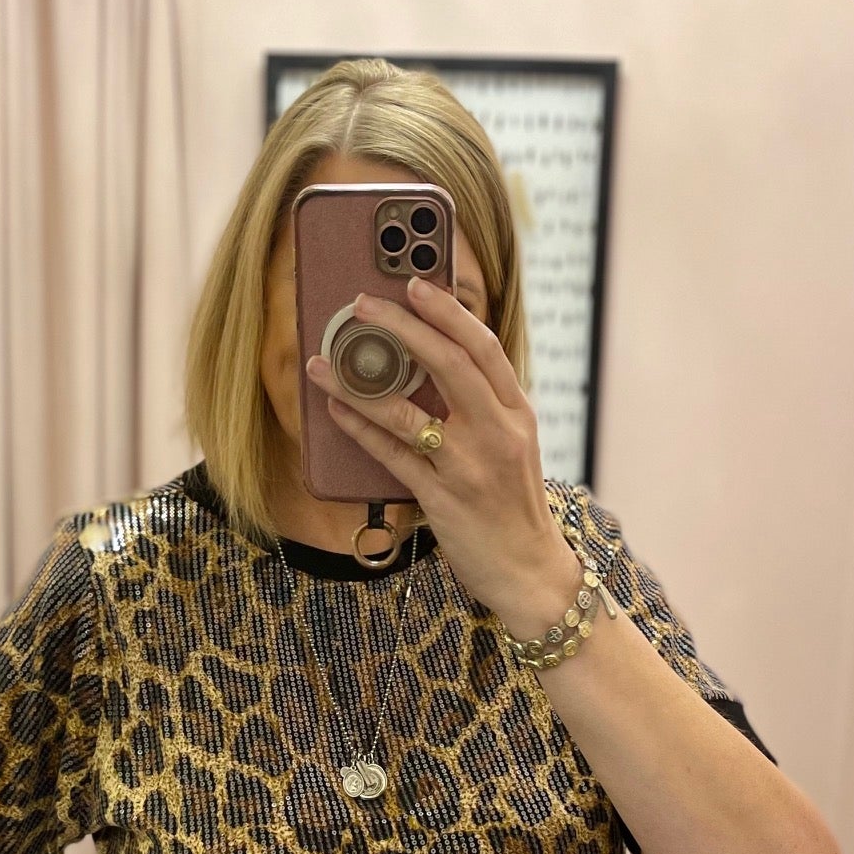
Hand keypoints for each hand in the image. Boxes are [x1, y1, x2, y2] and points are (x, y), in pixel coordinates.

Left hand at [304, 274, 576, 624]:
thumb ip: (481, 406)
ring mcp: (469, 466)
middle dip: (402, 328)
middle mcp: (497, 433)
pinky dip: (360, 429)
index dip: (448, 312)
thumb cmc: (513, 505)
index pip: (483, 348)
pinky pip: (393, 456)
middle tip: (363, 305)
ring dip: (359, 382)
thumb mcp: (512, 445)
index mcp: (516, 413)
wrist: (529, 570)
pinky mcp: (443, 498)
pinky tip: (335, 408)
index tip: (415, 284)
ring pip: (408, 411)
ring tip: (323, 360)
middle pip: (448, 364)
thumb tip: (430, 361)